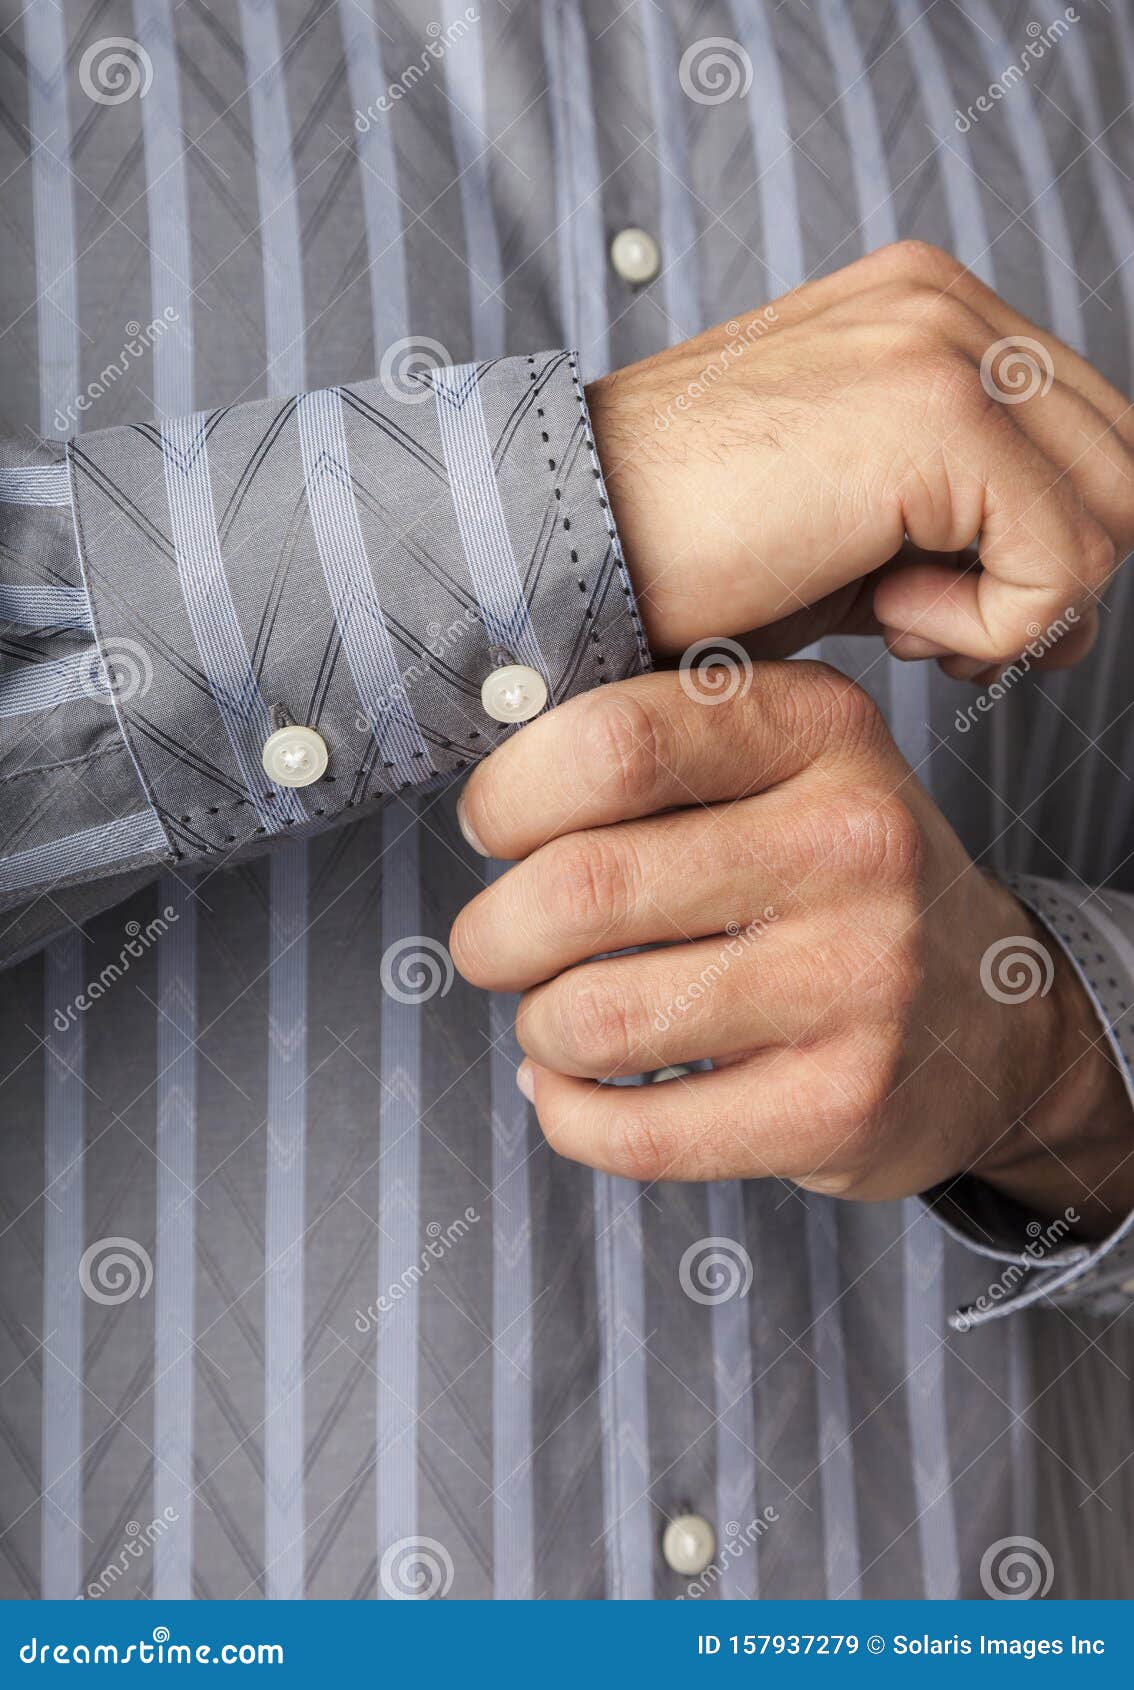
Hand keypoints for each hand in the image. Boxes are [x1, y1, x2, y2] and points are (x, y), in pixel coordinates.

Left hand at [450, 666, 1131, 1225]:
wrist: (988, 1019)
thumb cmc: (837, 879)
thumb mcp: (785, 761)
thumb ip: (656, 744)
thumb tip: (486, 785)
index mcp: (818, 729)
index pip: (614, 744)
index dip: (510, 795)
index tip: (493, 827)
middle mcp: (853, 843)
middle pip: (582, 887)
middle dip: (494, 931)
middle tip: (496, 944)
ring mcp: (857, 981)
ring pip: (593, 1019)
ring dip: (536, 1028)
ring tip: (556, 1017)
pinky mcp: (841, 1107)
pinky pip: (634, 1132)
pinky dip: (567, 1115)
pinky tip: (576, 1089)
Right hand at [587, 241, 1132, 672]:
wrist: (565, 545)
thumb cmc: (683, 554)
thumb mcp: (851, 529)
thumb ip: (961, 530)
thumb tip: (1065, 600)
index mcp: (925, 314)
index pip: (1083, 438)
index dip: (1036, 551)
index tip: (927, 606)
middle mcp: (946, 306)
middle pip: (1119, 470)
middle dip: (1042, 579)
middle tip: (922, 626)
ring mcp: (945, 347)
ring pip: (1113, 513)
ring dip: (1015, 605)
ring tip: (893, 620)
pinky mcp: (938, 415)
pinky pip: (1062, 563)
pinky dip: (989, 629)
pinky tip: (882, 621)